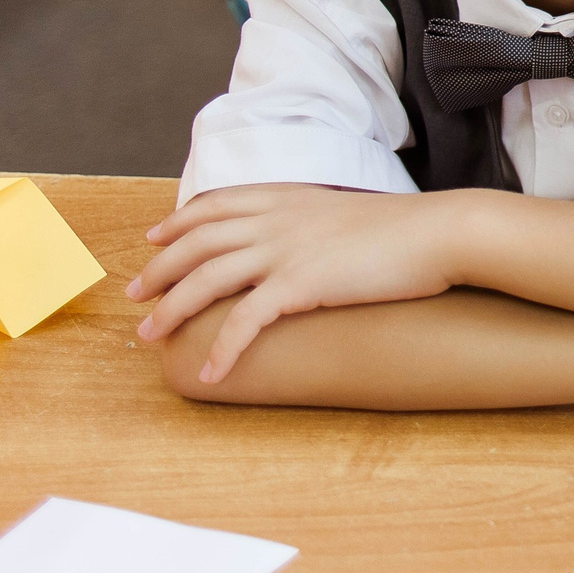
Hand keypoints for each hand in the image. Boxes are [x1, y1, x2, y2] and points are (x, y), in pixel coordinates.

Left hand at [132, 185, 468, 381]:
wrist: (439, 232)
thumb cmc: (407, 227)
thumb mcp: (350, 212)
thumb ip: (317, 221)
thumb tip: (311, 241)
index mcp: (289, 198)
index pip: (216, 204)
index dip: (179, 221)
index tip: (154, 237)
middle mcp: (278, 220)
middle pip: (197, 242)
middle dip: (158, 270)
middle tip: (134, 296)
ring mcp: (286, 250)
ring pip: (206, 279)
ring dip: (171, 310)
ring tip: (150, 337)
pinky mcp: (300, 284)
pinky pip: (245, 322)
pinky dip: (222, 349)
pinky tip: (211, 373)